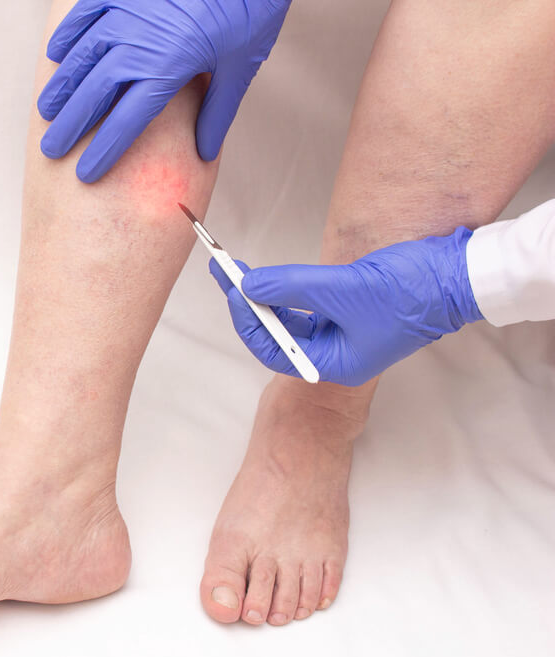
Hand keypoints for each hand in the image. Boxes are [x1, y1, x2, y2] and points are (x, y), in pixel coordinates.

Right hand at [37, 0, 291, 182]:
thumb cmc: (249, 8)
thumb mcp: (242, 64)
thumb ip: (218, 111)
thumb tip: (206, 153)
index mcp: (169, 68)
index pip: (125, 122)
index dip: (103, 151)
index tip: (86, 174)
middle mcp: (139, 42)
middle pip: (93, 94)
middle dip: (69, 126)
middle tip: (51, 149)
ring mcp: (125, 11)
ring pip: (81, 56)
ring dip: (61, 86)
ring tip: (46, 112)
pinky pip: (83, 14)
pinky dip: (67, 36)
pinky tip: (55, 56)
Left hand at [210, 228, 483, 385]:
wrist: (457, 275)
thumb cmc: (409, 292)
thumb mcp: (343, 288)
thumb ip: (292, 287)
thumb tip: (248, 284)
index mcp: (334, 364)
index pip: (273, 349)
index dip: (248, 319)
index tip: (232, 289)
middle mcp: (334, 354)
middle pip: (275, 332)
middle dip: (248, 302)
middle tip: (222, 270)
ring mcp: (340, 332)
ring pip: (287, 316)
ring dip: (263, 293)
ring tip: (237, 268)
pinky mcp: (347, 310)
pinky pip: (304, 304)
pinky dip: (286, 289)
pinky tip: (270, 275)